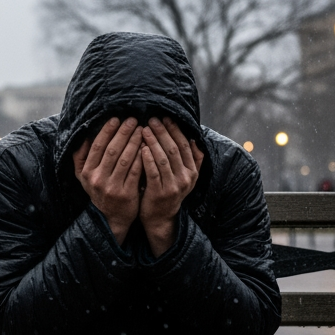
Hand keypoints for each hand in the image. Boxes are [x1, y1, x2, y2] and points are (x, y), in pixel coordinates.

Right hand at [73, 117, 143, 243]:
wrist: (110, 218)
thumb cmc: (99, 191)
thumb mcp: (83, 177)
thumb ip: (81, 157)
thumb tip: (84, 135)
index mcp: (86, 172)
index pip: (97, 146)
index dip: (107, 131)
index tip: (116, 118)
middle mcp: (97, 179)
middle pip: (112, 150)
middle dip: (123, 133)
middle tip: (133, 120)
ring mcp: (112, 187)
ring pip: (125, 159)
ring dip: (135, 142)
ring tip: (142, 130)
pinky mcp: (126, 193)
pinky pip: (136, 171)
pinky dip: (142, 157)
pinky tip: (148, 147)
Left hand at [139, 117, 203, 255]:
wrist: (159, 217)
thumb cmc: (167, 190)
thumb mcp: (183, 176)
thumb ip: (191, 159)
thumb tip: (194, 139)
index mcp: (193, 171)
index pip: (184, 145)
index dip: (175, 130)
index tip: (164, 118)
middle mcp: (186, 178)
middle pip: (174, 149)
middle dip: (163, 132)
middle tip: (152, 119)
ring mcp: (173, 186)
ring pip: (164, 159)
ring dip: (153, 142)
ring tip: (144, 130)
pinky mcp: (159, 193)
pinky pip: (153, 172)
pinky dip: (148, 159)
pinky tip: (141, 148)